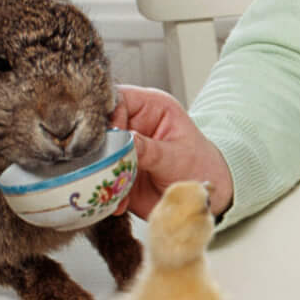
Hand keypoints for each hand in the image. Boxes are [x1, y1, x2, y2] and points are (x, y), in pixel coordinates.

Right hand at [112, 85, 234, 219]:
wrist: (202, 195)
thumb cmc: (199, 166)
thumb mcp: (177, 156)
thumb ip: (150, 149)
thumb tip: (125, 140)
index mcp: (151, 107)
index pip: (119, 98)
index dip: (108, 114)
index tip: (110, 136)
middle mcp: (133, 124)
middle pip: (101, 126)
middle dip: (100, 146)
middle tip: (103, 164)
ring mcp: (123, 148)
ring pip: (98, 153)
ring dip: (102, 172)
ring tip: (114, 187)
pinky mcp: (118, 170)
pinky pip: (102, 177)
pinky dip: (108, 191)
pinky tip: (120, 202)